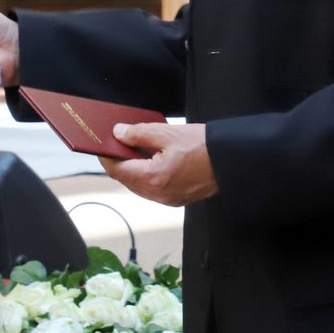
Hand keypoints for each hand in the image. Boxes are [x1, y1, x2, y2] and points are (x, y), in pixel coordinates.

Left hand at [99, 122, 217, 206]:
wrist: (231, 160)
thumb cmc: (204, 146)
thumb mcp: (168, 133)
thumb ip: (139, 133)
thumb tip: (119, 133)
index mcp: (153, 178)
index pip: (117, 170)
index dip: (106, 156)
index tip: (102, 144)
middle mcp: (158, 194)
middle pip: (126, 179)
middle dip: (119, 162)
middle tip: (118, 143)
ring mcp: (168, 199)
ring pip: (139, 186)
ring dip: (133, 169)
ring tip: (135, 149)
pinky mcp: (178, 199)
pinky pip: (153, 189)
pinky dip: (147, 175)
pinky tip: (152, 160)